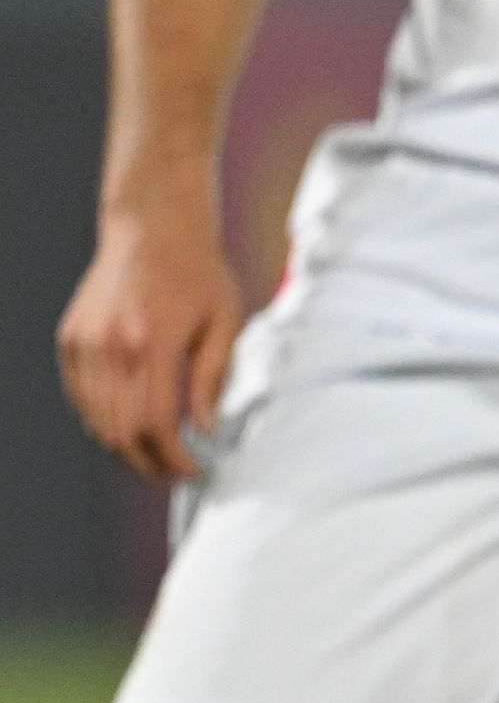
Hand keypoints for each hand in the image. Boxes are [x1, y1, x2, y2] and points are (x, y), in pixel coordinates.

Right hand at [56, 194, 245, 482]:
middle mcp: (110, 346)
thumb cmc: (198, 274)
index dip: (174, 457)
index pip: (156, 423)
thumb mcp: (224, 323)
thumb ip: (213, 378)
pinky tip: (131, 427)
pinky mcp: (71, 340)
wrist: (151, 229)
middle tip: (176, 473)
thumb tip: (206, 429)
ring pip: (97, 420)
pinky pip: (82, 398)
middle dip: (150, 462)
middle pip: (121, 431)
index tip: (195, 469)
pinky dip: (103, 421)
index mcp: (152, 342)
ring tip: (158, 455)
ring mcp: (83, 344)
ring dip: (126, 447)